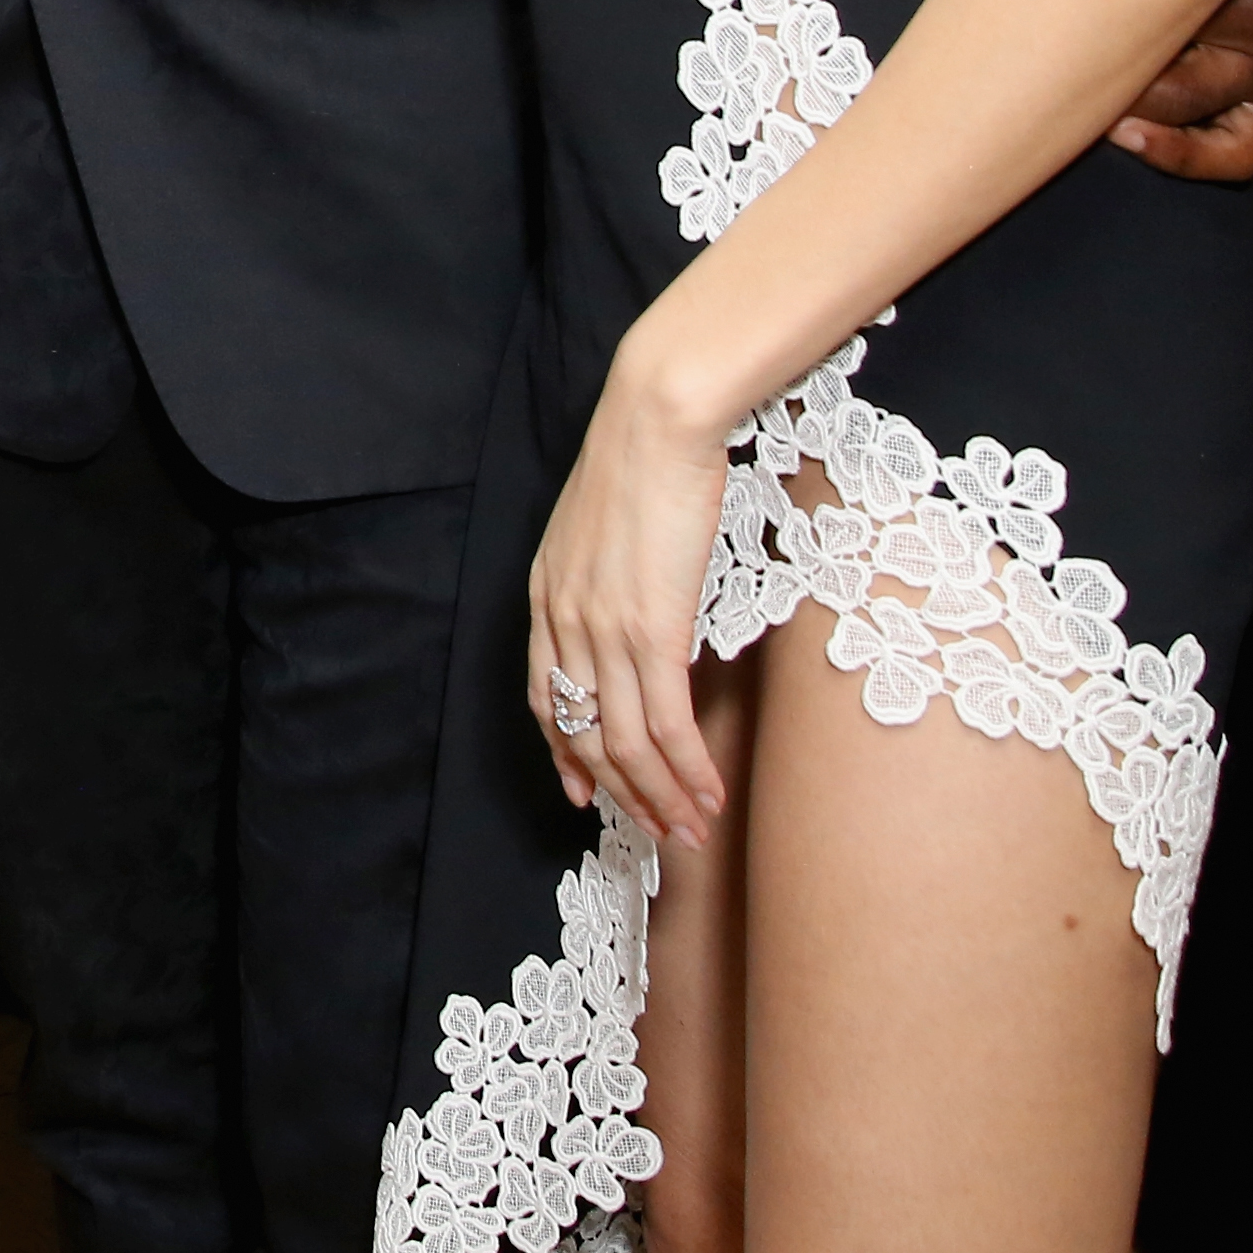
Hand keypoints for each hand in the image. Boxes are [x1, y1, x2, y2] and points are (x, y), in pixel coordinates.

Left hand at [526, 359, 733, 849]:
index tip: (585, 791)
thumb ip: (603, 579)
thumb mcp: (600, 529)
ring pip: (626, 740)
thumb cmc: (642, 462)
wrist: (656, 420)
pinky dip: (688, 767)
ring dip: (662, 796)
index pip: (544, 696)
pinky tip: (709, 792)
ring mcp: (603, 629)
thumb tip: (633, 613)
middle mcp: (563, 621)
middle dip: (623, 792)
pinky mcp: (651, 628)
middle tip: (658, 831)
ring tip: (692, 830)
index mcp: (545, 596)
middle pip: (584, 732)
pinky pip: (666, 721)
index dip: (565, 751)